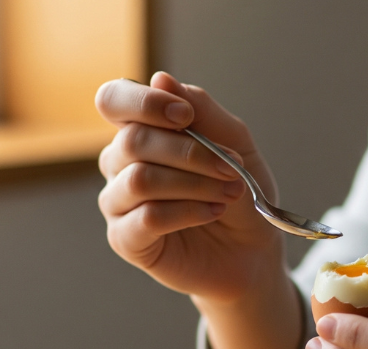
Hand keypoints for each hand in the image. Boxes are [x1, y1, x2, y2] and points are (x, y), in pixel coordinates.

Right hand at [96, 73, 300, 348]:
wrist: (253, 250)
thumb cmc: (240, 192)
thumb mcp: (235, 144)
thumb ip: (203, 111)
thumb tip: (161, 79)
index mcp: (142, 131)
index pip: (114, 100)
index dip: (143, 102)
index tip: (186, 116)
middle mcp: (120, 163)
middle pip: (133, 141)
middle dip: (191, 153)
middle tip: (233, 170)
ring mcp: (118, 202)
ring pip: (140, 179)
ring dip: (194, 184)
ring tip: (230, 194)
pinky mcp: (126, 240)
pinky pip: (146, 218)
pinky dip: (187, 212)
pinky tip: (214, 213)